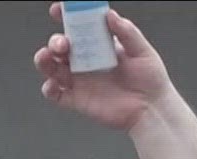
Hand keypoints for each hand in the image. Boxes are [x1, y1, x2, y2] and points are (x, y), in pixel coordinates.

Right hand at [35, 4, 173, 130]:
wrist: (152, 110)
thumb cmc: (151, 80)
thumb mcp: (142, 51)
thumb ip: (127, 32)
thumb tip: (110, 14)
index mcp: (98, 45)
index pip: (77, 27)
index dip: (64, 16)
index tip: (58, 10)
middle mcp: (86, 61)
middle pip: (60, 46)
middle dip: (56, 41)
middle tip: (63, 43)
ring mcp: (79, 80)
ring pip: (52, 68)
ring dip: (44, 61)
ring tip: (46, 57)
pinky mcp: (77, 100)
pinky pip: (55, 94)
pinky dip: (49, 89)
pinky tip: (53, 85)